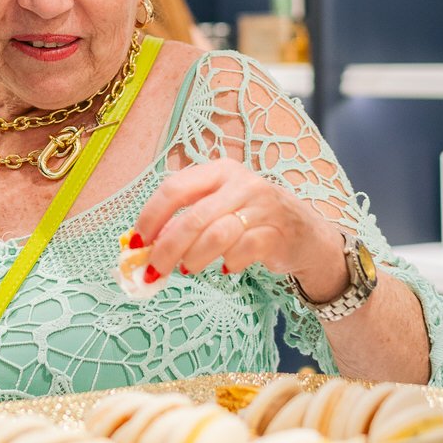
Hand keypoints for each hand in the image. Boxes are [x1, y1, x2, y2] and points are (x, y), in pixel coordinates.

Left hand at [131, 159, 343, 289]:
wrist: (305, 232)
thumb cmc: (249, 218)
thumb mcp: (217, 207)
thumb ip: (184, 220)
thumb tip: (144, 245)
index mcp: (218, 170)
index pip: (174, 188)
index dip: (151, 217)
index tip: (137, 242)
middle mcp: (241, 183)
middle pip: (193, 217)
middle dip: (167, 248)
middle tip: (154, 271)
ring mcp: (262, 206)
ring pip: (217, 235)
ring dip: (194, 258)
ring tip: (188, 269)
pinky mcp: (278, 232)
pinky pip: (244, 251)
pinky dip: (229, 263)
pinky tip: (226, 268)